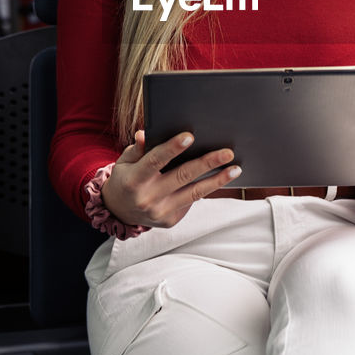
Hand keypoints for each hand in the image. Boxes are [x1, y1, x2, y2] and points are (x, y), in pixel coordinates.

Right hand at [101, 130, 240, 227]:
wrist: (118, 212)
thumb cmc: (125, 178)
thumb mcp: (124, 162)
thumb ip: (137, 149)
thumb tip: (145, 134)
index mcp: (134, 179)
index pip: (155, 160)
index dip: (172, 148)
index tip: (190, 136)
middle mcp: (147, 198)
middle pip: (182, 177)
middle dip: (207, 163)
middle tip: (227, 152)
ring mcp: (160, 212)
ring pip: (194, 193)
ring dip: (217, 180)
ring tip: (236, 169)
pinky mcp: (171, 220)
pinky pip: (191, 201)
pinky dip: (205, 189)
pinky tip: (220, 178)